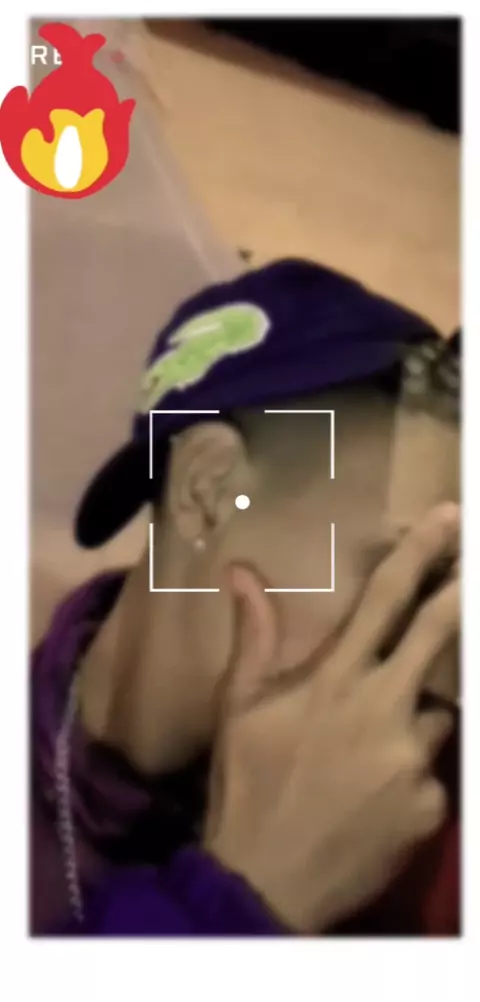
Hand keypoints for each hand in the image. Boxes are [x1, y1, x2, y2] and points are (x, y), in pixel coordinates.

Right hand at [204, 503, 459, 931]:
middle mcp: (384, 708)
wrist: (264, 882)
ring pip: (438, 713)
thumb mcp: (238, 707)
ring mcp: (414, 759)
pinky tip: (376, 799)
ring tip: (372, 748)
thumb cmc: (245, 784)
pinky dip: (412, 775)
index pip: (385, 600)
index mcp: (335, 678)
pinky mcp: (432, 806)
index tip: (450, 518)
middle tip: (472, 573)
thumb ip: (254, 635)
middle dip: (460, 597)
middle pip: (439, 635)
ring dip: (418, 714)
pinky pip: (434, 774)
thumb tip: (242, 571)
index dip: (421, 553)